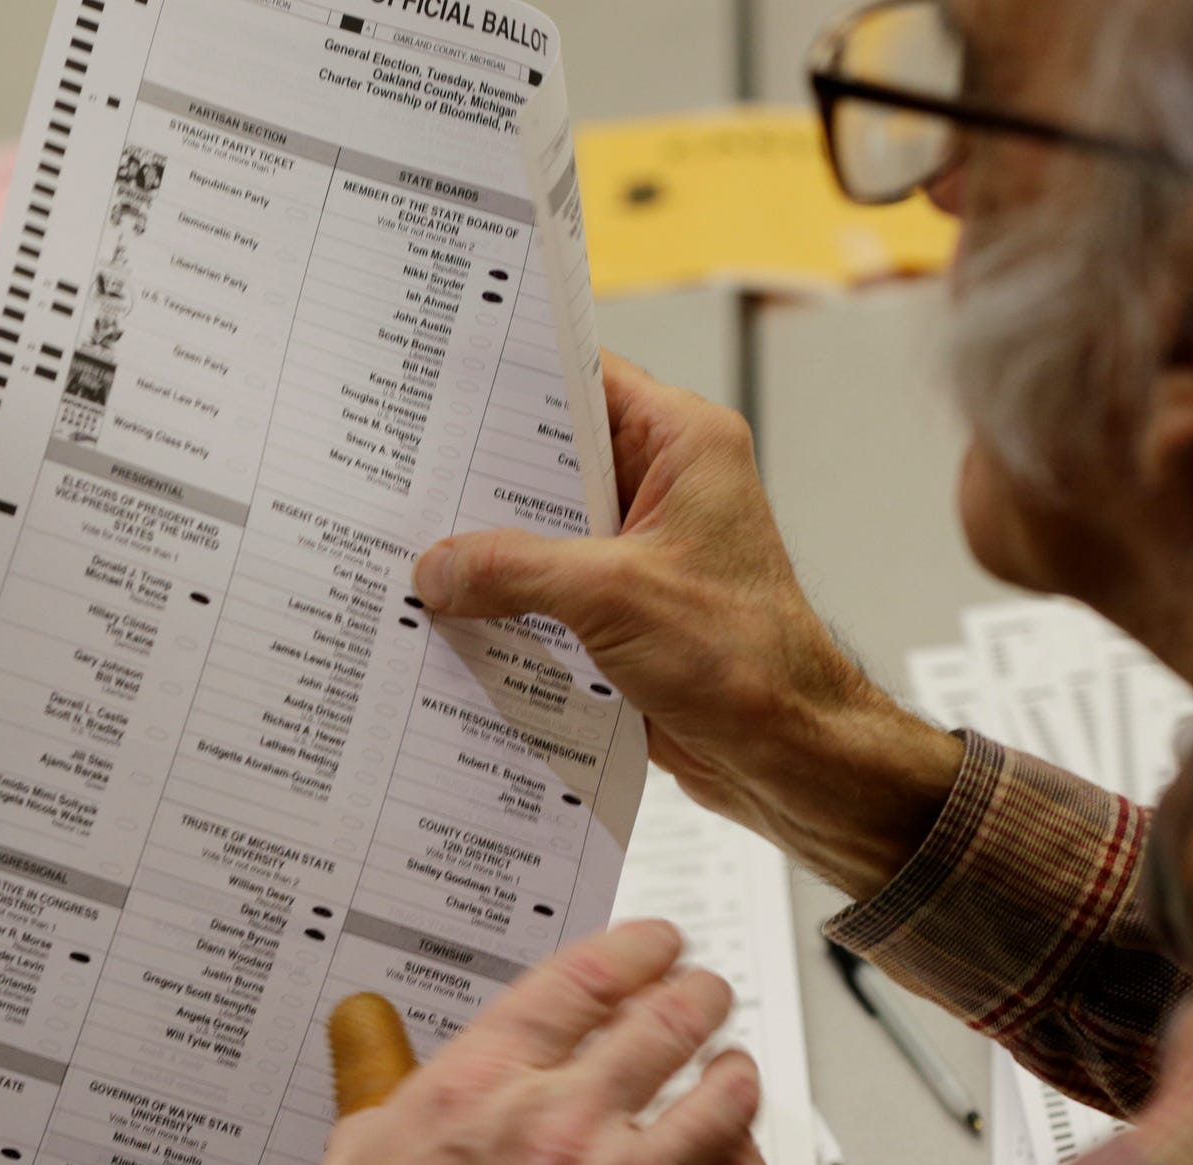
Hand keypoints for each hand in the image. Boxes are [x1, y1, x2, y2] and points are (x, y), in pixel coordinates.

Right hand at [275, 921, 767, 1164]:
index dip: (637, 946)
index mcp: (478, 1089)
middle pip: (670, 1020)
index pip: (584, 979)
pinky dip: (745, 1160)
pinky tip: (733, 1158)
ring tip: (729, 1069)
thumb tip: (367, 1025)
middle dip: (699, 993)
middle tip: (705, 991)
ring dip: (734, 1071)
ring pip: (724, 1097)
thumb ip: (376, 1082)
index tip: (655, 941)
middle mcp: (563, 1126)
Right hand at [414, 354, 964, 900]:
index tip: (441, 385)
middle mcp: (666, 488)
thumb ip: (516, 570)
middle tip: (403, 479)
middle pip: (553, 462)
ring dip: (490, 552)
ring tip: (410, 549)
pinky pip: (552, 594)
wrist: (789, 755)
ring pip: (546, 533)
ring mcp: (645, 553)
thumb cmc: (743, 660)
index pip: (584, 381)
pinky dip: (509, 606)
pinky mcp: (628, 612)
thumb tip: (438, 567)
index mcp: (684, 445)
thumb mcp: (613, 597)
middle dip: (482, 479)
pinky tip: (451, 617)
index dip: (511, 380)